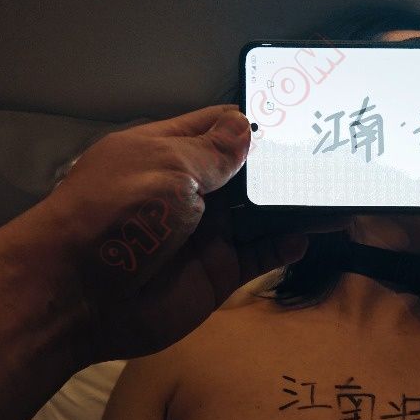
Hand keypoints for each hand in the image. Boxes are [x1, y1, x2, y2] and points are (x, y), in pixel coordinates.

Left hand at [40, 104, 316, 363]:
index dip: (258, 126)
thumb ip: (212, 152)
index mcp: (170, 152)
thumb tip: (246, 128)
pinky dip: (284, 247)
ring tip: (338, 198)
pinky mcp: (218, 274)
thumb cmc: (118, 216)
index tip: (302, 124)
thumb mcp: (166, 167)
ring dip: (296, 207)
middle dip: (285, 168)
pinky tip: (306, 237)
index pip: (222, 128)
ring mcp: (207, 234)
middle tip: (335, 160)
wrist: (81, 296)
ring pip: (262, 216)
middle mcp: (192, 190)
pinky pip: (260, 256)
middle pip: (250, 174)